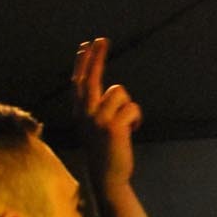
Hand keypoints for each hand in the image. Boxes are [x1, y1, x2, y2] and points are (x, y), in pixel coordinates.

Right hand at [72, 38, 141, 191]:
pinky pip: (133, 108)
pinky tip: (131, 131)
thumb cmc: (105, 149)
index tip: (86, 45)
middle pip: (91, 77)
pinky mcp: (112, 126)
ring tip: (126, 124)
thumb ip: (98, 108)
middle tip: (102, 39)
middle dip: (96, 56)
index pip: (79, 81)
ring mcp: (97, 119)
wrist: (107, 176)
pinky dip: (137, 118)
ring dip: (129, 107)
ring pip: (121, 92)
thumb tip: (112, 90)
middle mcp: (84, 113)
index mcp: (80, 112)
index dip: (83, 62)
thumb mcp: (96, 126)